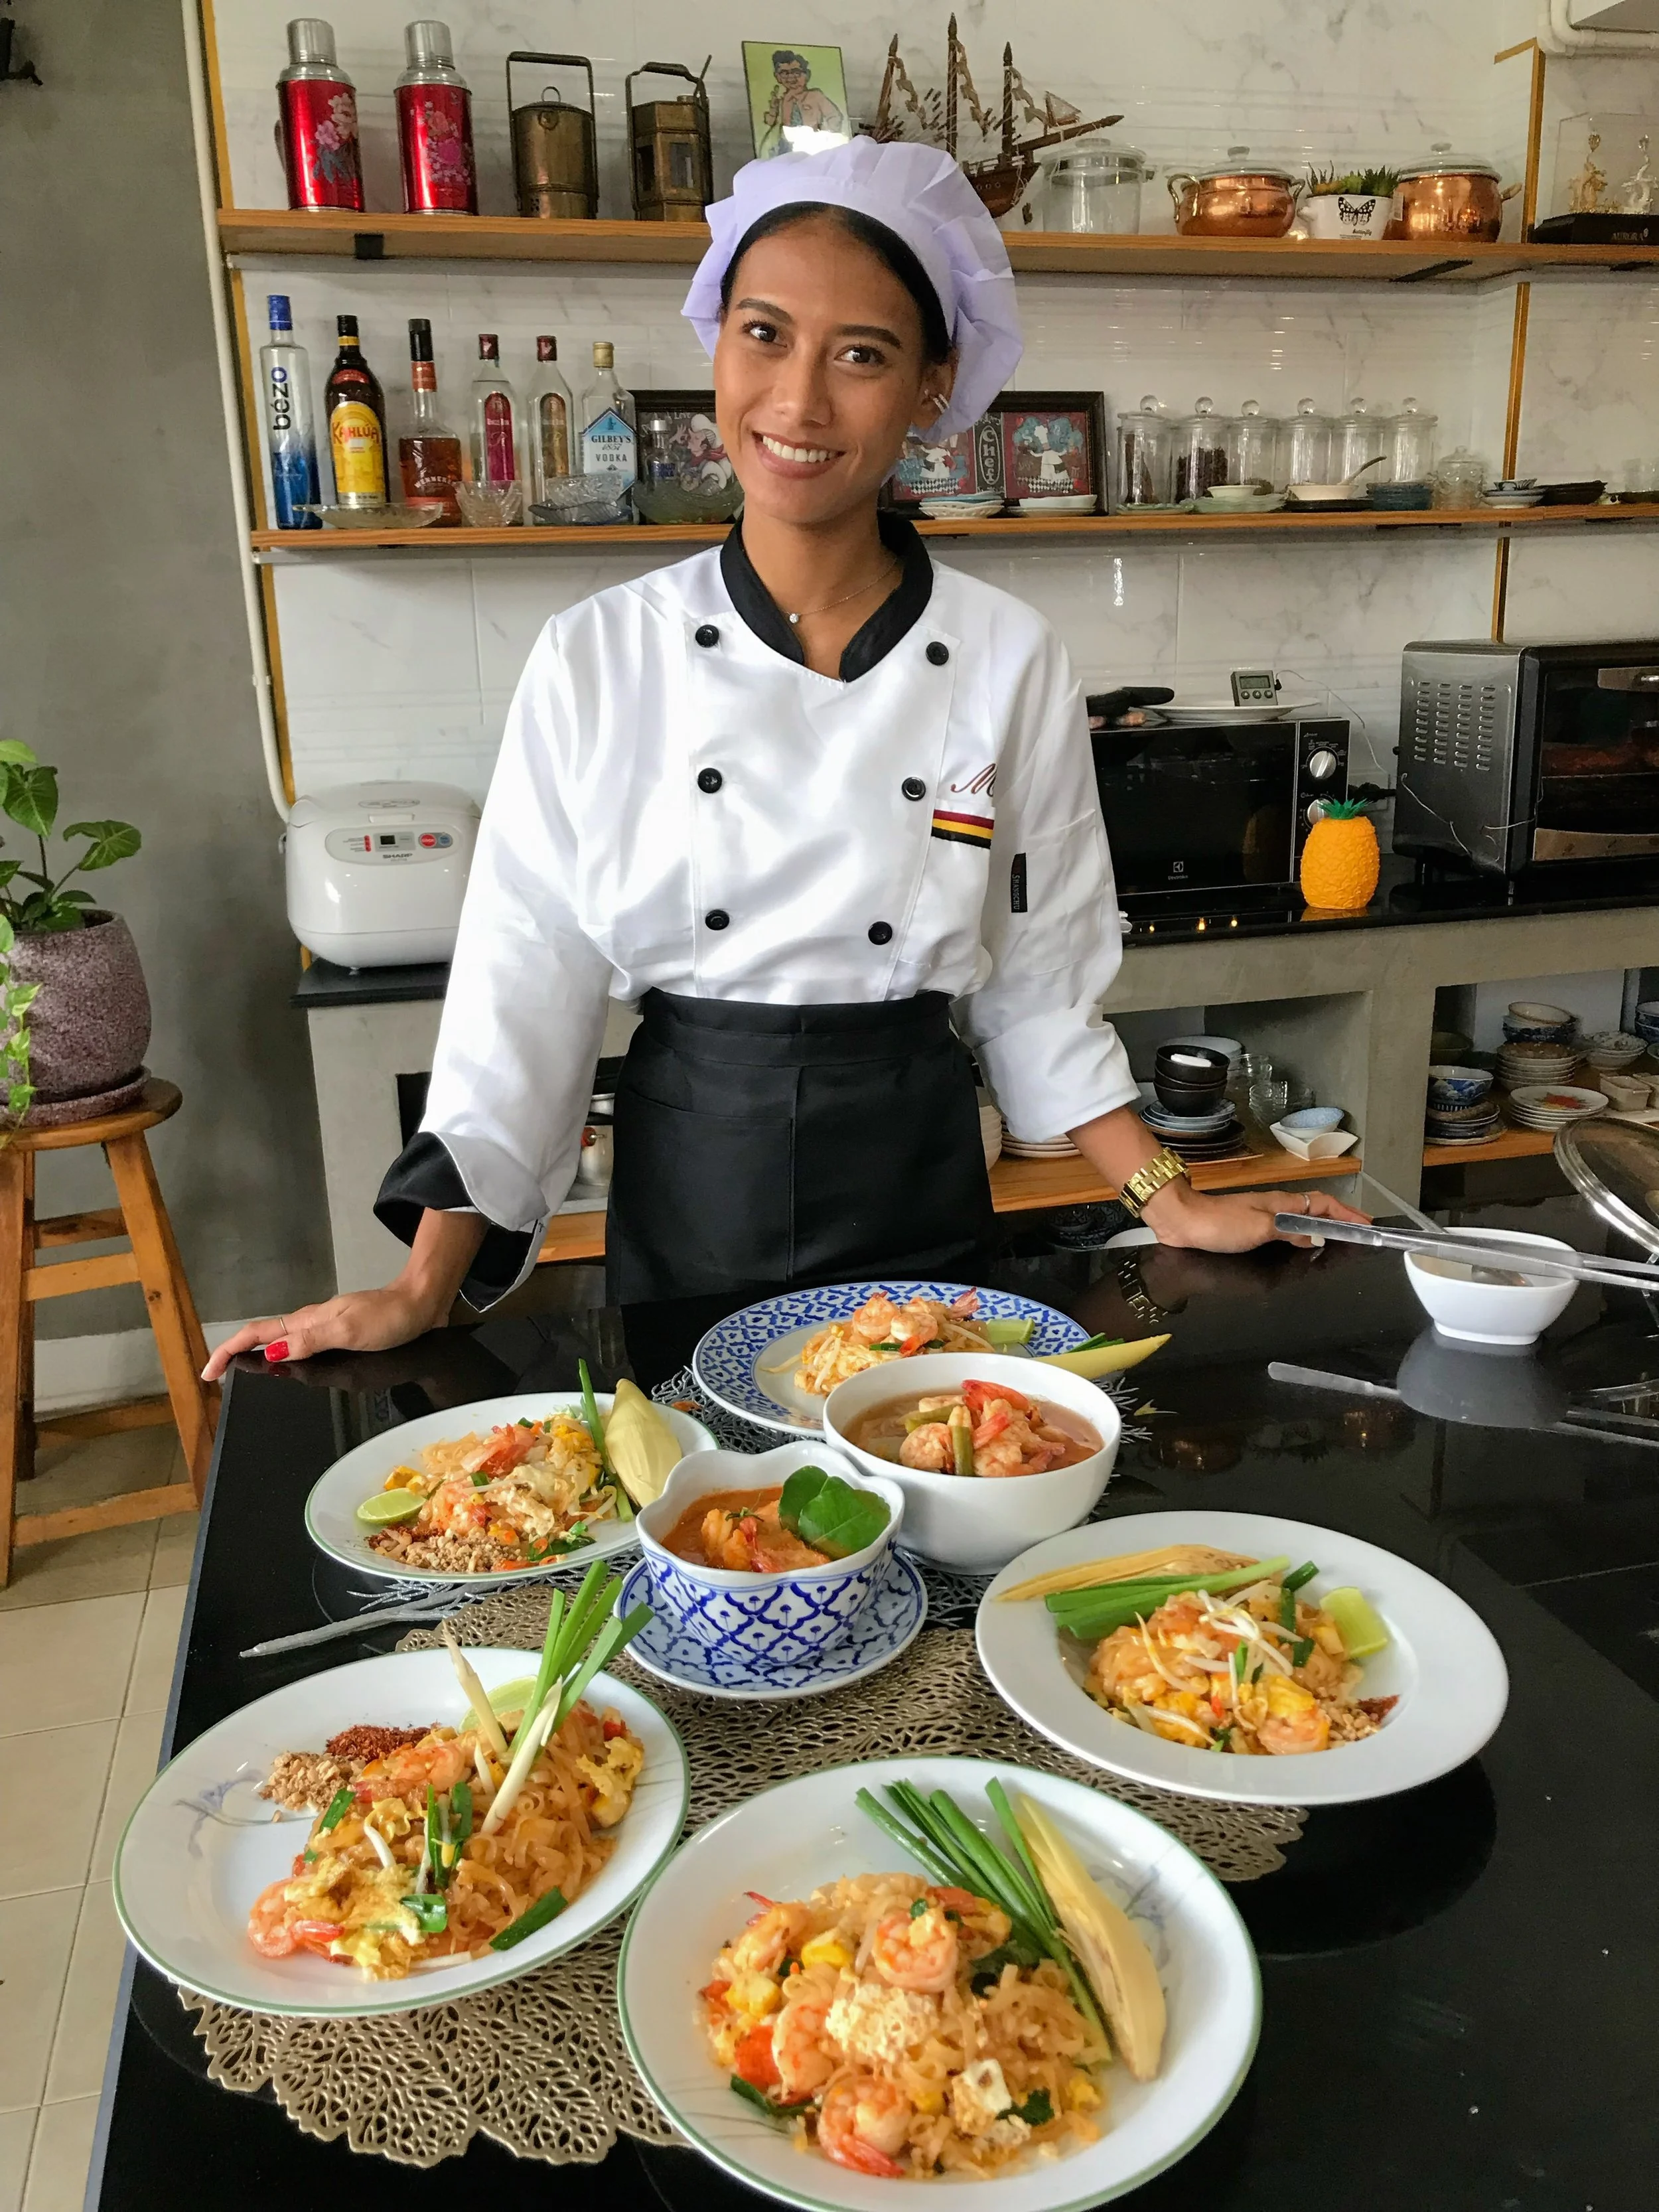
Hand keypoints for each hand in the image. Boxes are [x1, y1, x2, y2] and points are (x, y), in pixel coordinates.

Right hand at [201, 1278, 450, 1380]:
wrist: (423, 1303)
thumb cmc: (390, 1317)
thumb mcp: (349, 1330)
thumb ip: (311, 1341)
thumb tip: (272, 1352)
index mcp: (308, 1320)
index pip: (258, 1334)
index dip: (229, 1351)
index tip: (208, 1372)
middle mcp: (312, 1323)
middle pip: (263, 1336)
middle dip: (235, 1353)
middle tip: (216, 1376)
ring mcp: (326, 1327)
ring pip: (281, 1341)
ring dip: (257, 1355)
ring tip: (241, 1374)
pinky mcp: (342, 1334)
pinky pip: (302, 1346)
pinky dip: (285, 1357)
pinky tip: (287, 1368)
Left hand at [1142, 1179, 1369, 1252]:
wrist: (1181, 1220)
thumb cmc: (1220, 1223)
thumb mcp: (1259, 1229)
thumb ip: (1290, 1232)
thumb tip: (1318, 1237)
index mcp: (1281, 1204)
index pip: (1323, 1204)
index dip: (1346, 1213)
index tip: (1366, 1224)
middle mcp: (1275, 1206)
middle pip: (1315, 1209)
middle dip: (1339, 1219)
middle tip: (1358, 1232)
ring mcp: (1262, 1215)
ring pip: (1301, 1218)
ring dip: (1322, 1225)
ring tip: (1338, 1239)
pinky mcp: (1249, 1226)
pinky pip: (1286, 1228)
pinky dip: (1302, 1233)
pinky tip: (1302, 1245)